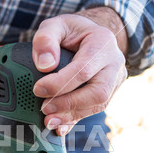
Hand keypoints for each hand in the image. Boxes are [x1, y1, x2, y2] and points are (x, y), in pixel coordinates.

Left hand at [32, 7, 127, 135]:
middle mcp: (114, 63)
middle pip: (98, 92)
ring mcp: (115, 80)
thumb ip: (45, 40)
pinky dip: (75, 119)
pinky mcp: (109, 93)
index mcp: (103, 42)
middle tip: (44, 109)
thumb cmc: (71, 31)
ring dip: (71, 115)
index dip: (60, 84)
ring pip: (98, 105)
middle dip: (69, 104)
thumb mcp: (55, 25)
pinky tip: (59, 127)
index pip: (84, 69)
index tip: (38, 89)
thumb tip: (45, 66)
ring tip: (48, 121)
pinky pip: (94, 110)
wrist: (90, 36)